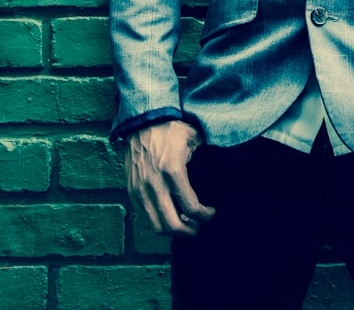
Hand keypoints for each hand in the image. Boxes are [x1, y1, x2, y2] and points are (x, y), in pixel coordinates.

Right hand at [124, 120, 215, 236]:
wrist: (142, 122)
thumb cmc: (170, 130)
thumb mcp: (194, 138)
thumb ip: (206, 156)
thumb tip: (221, 170)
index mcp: (173, 171)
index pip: (191, 208)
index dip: (205, 216)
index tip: (211, 212)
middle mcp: (154, 185)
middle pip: (172, 225)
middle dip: (190, 231)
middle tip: (199, 225)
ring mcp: (140, 190)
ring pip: (156, 226)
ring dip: (173, 230)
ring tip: (186, 223)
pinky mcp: (132, 192)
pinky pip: (144, 218)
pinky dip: (158, 223)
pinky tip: (170, 215)